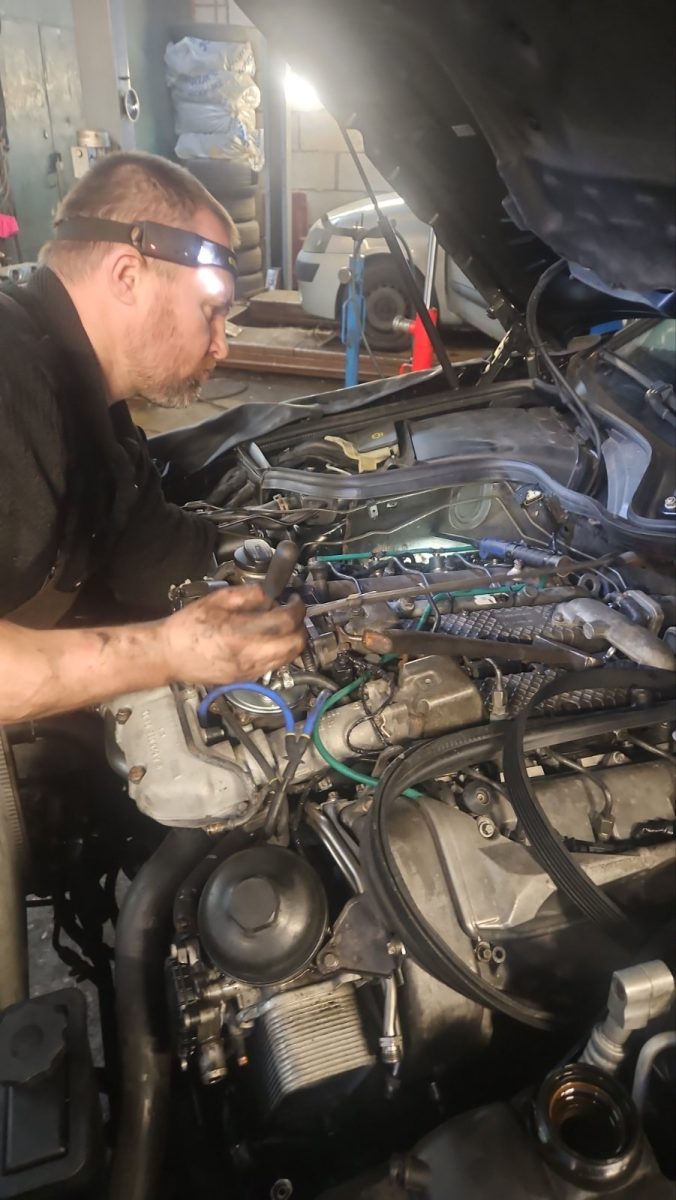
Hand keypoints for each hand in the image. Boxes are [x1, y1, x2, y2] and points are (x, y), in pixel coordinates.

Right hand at [161, 585, 305, 684]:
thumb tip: (271, 596)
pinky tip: (267, 640)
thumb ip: (247, 595)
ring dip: (292, 641)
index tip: (295, 600)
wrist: (168, 655)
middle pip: (295, 645)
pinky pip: (273, 666)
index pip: (285, 621)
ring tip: (282, 626)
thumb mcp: (216, 600)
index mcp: (239, 633)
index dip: (297, 608)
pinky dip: (279, 652)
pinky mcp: (245, 680)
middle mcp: (248, 656)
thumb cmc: (188, 626)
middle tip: (294, 614)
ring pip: (288, 658)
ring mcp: (248, 671)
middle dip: (301, 627)